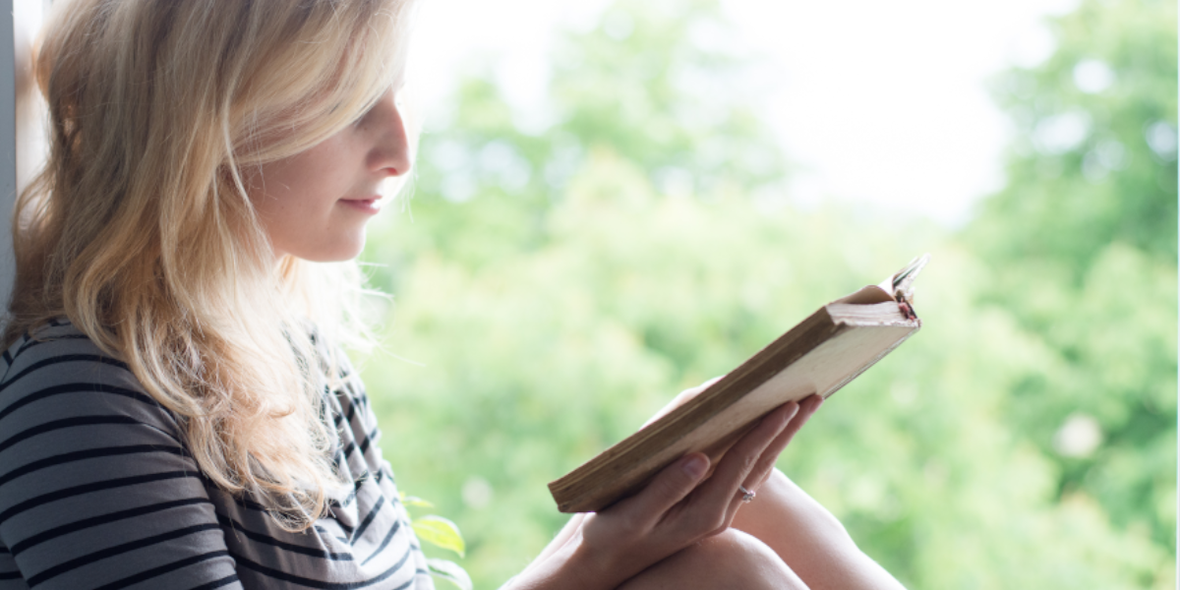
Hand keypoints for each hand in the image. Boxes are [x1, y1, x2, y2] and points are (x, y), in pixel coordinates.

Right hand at [545, 394, 823, 588]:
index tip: (787, 405)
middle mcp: (718, 513)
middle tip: (814, 396)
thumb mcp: (632, 516)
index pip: (742, 464)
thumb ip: (666, 489)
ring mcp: (717, 511)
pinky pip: (742, 472)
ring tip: (801, 407)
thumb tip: (700, 458)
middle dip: (786, 429)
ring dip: (779, 437)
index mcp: (704, 513)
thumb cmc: (612, 536)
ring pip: (757, 467)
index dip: (765, 432)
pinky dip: (758, 448)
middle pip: (761, 463)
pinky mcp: (708, 507)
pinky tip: (766, 433)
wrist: (605, 564)